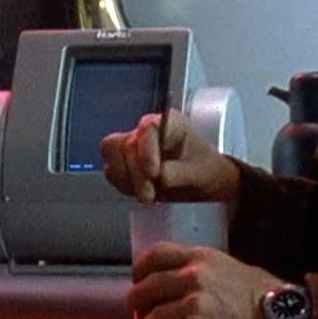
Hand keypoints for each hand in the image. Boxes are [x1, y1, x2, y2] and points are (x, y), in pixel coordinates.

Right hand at [100, 109, 235, 204]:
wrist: (202, 183)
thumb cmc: (205, 169)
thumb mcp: (200, 172)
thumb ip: (179, 172)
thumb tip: (160, 176)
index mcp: (168, 122)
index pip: (147, 129)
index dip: (146, 151)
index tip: (153, 174)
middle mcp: (147, 130)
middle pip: (125, 144)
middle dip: (136, 174)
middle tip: (149, 195)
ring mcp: (133, 145)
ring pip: (112, 154)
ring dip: (127, 179)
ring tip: (148, 195)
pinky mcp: (124, 163)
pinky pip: (112, 171)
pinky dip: (124, 185)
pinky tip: (141, 192)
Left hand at [127, 243, 282, 318]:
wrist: (283, 318)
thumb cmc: (263, 295)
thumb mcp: (231, 268)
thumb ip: (204, 271)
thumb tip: (181, 285)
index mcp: (200, 257)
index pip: (156, 254)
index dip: (140, 268)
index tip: (137, 280)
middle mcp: (193, 274)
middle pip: (147, 285)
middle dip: (135, 301)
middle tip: (135, 311)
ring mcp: (194, 300)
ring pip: (153, 315)